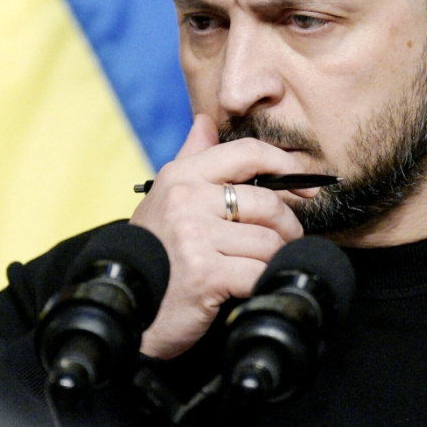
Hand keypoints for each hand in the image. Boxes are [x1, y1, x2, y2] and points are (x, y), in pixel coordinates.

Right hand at [129, 114, 313, 359]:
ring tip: (260, 266)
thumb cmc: (153, 252)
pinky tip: (250, 286)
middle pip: (268, 203)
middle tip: (285, 240)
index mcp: (181, 176)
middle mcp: (186, 200)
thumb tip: (205, 122)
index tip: (304, 186)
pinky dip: (263, 282)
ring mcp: (195, 237)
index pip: (247, 153)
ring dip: (273, 259)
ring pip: (268, 242)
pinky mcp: (206, 275)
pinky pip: (259, 272)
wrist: (122, 304)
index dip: (284, 165)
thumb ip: (190, 158)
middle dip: (287, 226)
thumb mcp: (163, 198)